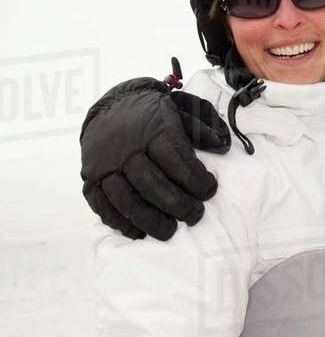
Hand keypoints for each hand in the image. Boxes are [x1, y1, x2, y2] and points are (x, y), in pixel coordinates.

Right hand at [80, 78, 227, 239]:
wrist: (112, 105)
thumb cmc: (155, 113)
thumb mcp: (182, 109)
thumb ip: (203, 128)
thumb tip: (221, 146)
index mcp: (153, 131)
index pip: (177, 161)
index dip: (197, 181)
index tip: (210, 191)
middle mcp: (126, 150)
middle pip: (152, 185)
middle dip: (178, 205)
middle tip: (195, 215)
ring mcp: (105, 166)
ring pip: (126, 200)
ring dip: (150, 220)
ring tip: (169, 230)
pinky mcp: (91, 179)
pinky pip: (103, 206)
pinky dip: (121, 223)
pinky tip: (139, 231)